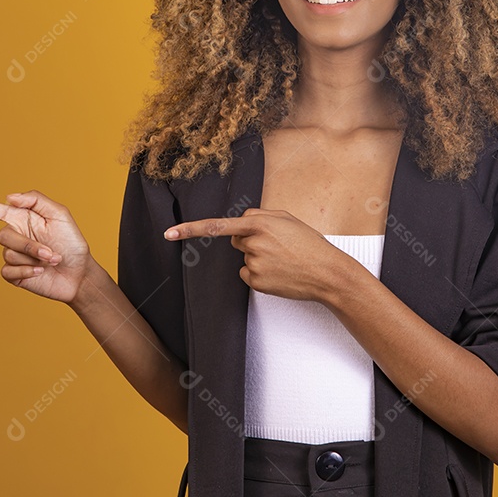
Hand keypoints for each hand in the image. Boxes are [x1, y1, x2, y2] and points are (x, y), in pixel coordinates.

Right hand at [0, 190, 93, 304]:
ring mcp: (11, 255)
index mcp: (19, 217)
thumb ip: (35, 199)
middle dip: (29, 245)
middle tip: (52, 252)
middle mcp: (12, 234)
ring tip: (51, 261)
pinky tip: (40, 272)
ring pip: (7, 253)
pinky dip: (26, 270)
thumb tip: (7, 197)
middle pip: (2, 236)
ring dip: (33, 257)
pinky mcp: (12, 273)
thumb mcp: (60, 214)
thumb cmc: (72, 243)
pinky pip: (7, 270)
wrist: (79, 275)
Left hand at [163, 208, 353, 302]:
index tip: (170, 233)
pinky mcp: (256, 281)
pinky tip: (279, 273)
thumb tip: (242, 220)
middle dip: (250, 240)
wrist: (327, 273)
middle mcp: (253, 243)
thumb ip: (261, 215)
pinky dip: (260, 274)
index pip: (218, 226)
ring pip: (243, 257)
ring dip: (258, 257)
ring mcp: (253, 263)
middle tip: (277, 245)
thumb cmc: (310, 244)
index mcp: (259, 223)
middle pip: (235, 240)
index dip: (192, 229)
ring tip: (283, 260)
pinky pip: (247, 274)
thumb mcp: (288, 219)